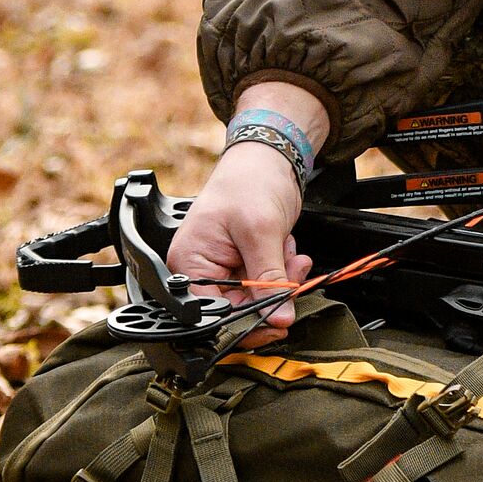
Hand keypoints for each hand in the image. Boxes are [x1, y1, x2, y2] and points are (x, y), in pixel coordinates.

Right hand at [166, 141, 311, 349]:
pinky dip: (283, 271)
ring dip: (281, 279)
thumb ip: (270, 279)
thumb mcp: (261, 232)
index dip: (246, 322)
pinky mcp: (245, 264)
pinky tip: (287, 249)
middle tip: (293, 273)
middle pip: (238, 310)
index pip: (213, 315)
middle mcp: (201, 271)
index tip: (278, 321)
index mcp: (189, 264)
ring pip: (258, 298)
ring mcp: (224, 269)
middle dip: (272, 293)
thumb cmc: (250, 182)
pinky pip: (267, 283)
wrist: (268, 159)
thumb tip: (278, 318)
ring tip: (288, 251)